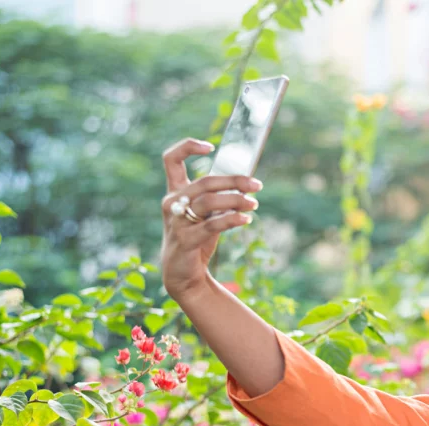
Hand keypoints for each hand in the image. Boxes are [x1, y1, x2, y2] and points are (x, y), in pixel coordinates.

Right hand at [159, 138, 261, 299]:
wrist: (183, 275)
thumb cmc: (197, 239)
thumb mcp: (205, 215)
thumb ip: (218, 199)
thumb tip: (247, 182)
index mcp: (175, 192)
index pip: (171, 159)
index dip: (188, 147)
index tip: (211, 146)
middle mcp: (172, 203)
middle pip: (205, 182)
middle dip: (234, 181)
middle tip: (257, 184)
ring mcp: (176, 222)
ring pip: (209, 202)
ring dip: (236, 200)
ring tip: (255, 203)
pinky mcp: (185, 240)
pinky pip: (211, 225)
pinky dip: (231, 219)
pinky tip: (246, 218)